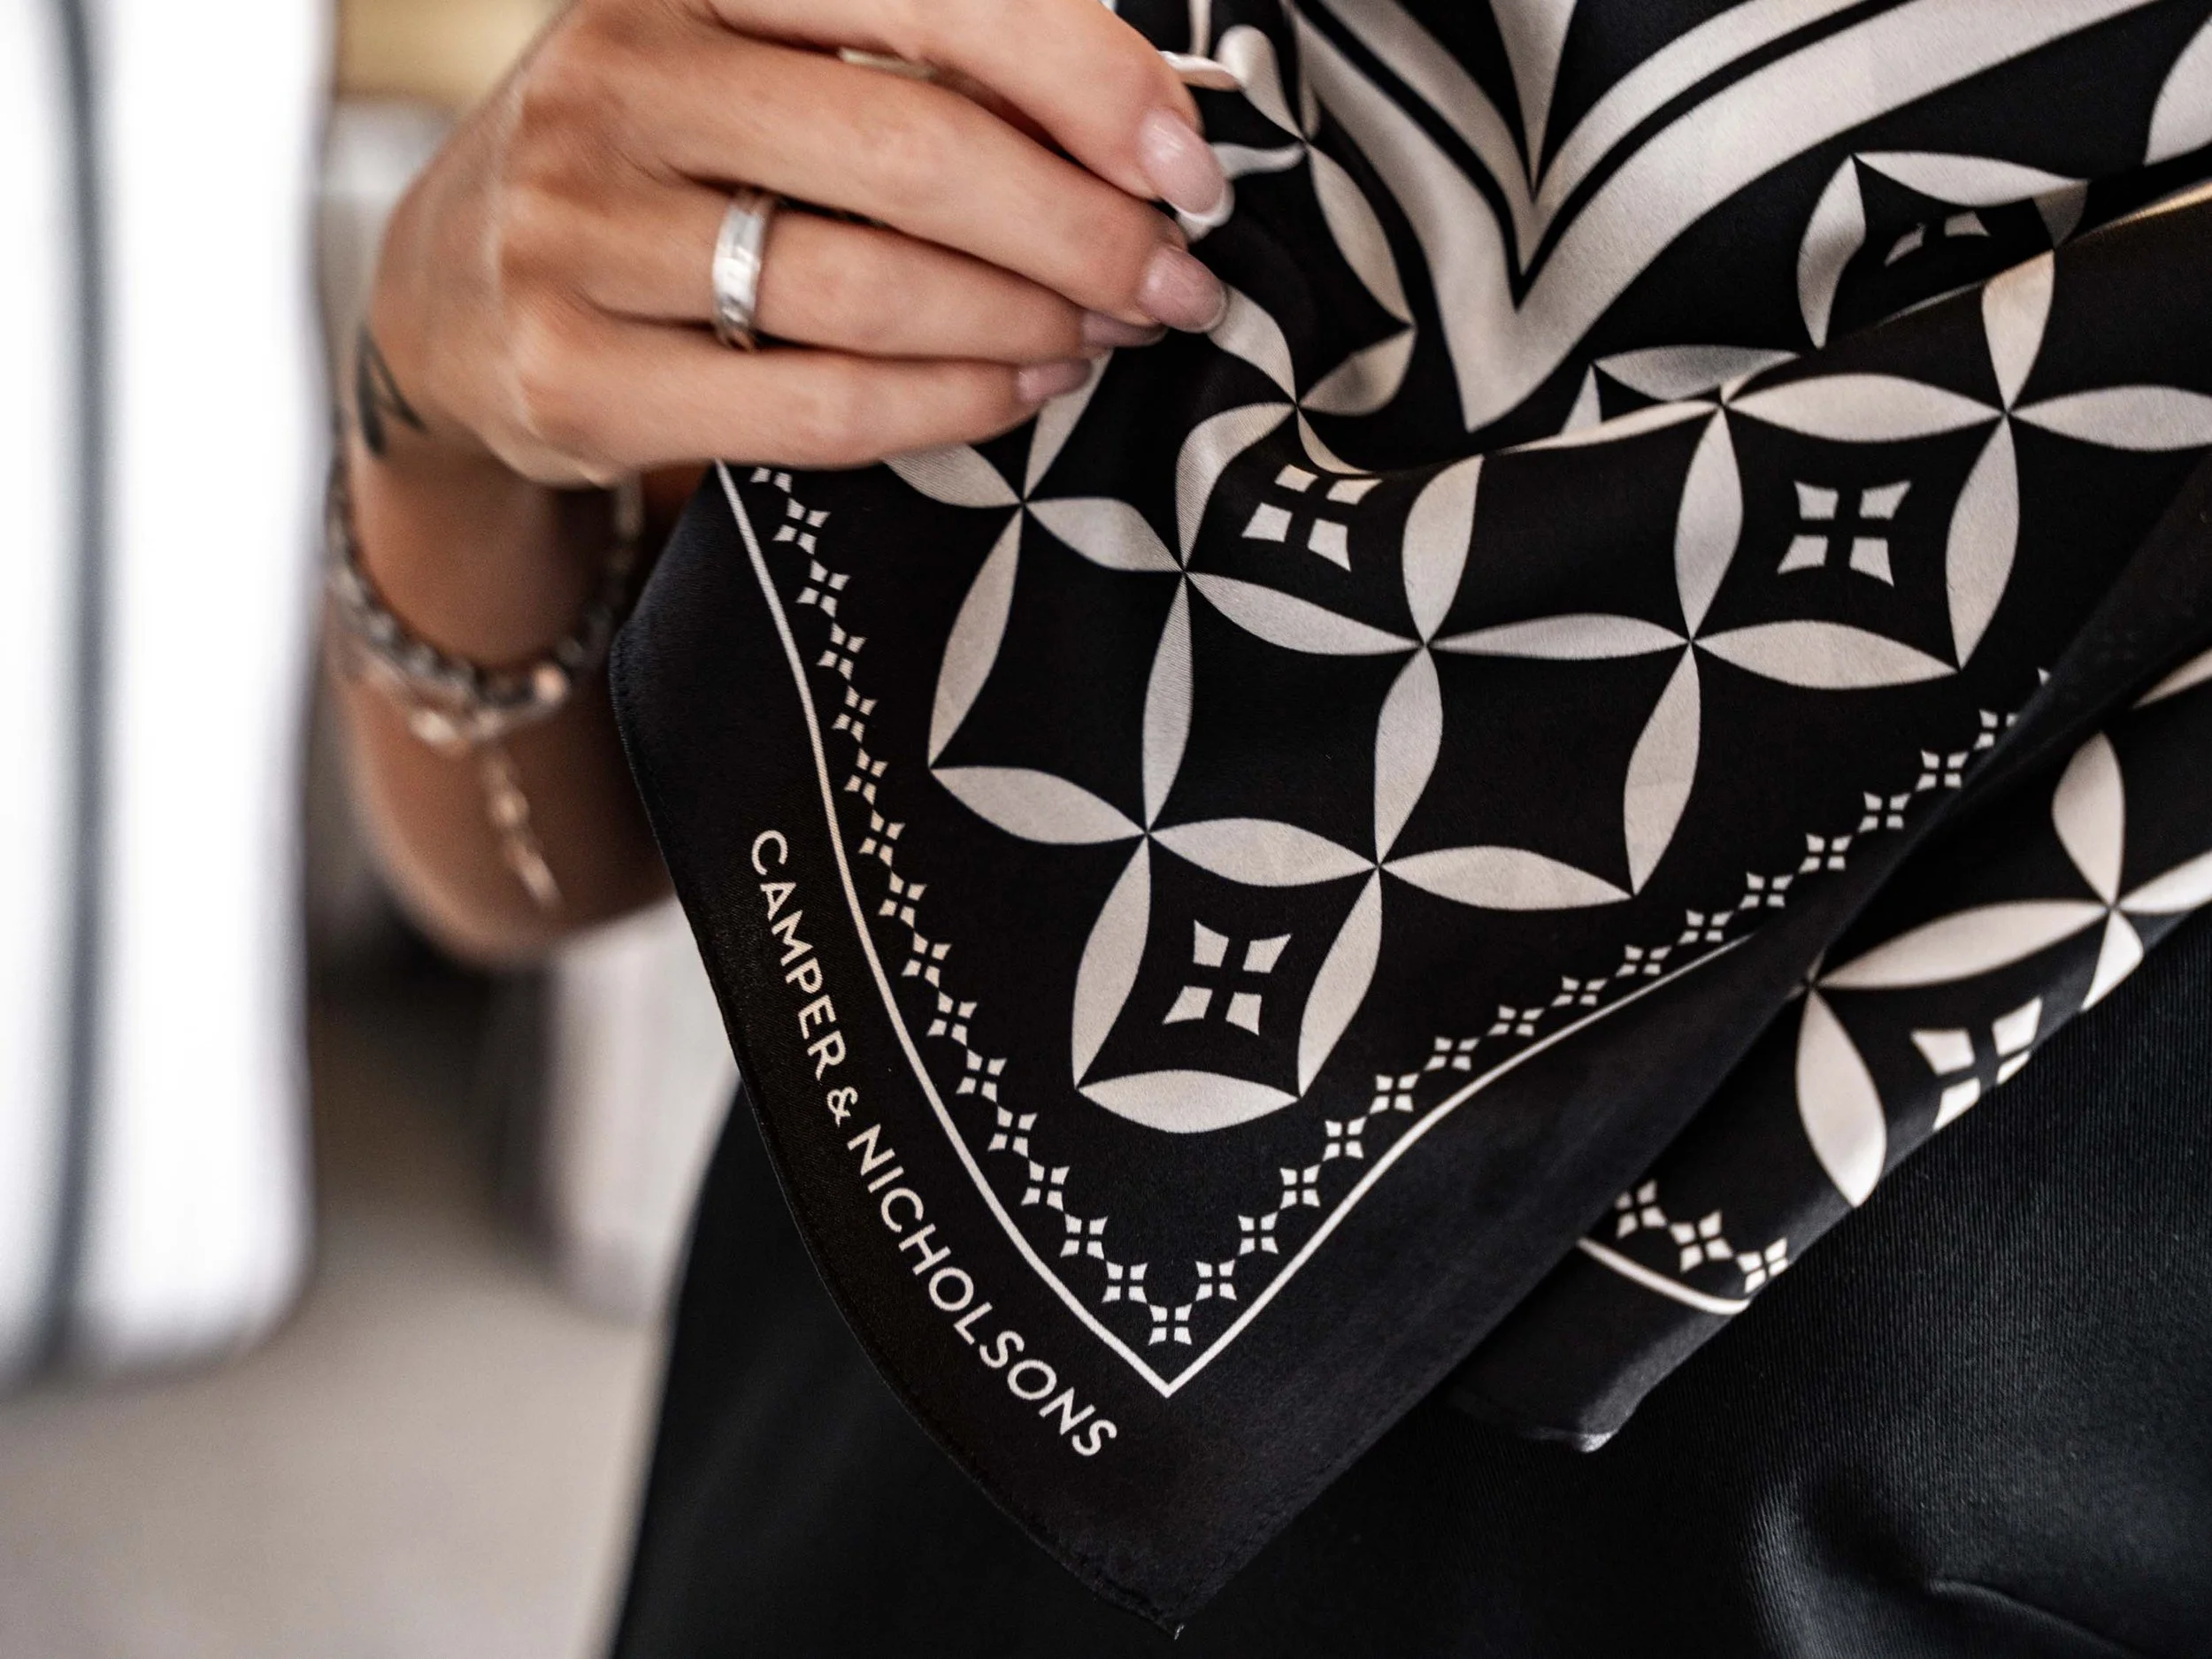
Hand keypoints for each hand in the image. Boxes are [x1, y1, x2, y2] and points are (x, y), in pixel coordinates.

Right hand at [365, 0, 1231, 486]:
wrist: (450, 303)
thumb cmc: (657, 170)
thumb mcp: (755, 71)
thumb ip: (916, 73)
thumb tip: (1149, 122)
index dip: (1084, 76)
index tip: (1190, 164)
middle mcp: (618, 76)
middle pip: (914, 153)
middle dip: (1082, 228)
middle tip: (1174, 280)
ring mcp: (579, 229)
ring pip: (869, 289)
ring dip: (1027, 322)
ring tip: (1105, 334)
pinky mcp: (575, 372)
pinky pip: (816, 405)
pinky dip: (948, 405)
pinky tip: (1018, 391)